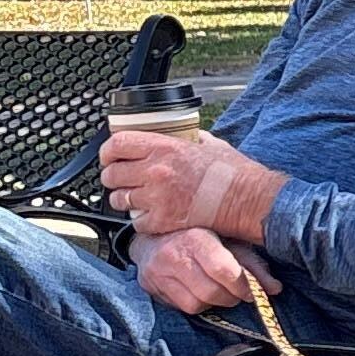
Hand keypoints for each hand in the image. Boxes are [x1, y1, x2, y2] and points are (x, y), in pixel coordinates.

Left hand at [101, 126, 276, 239]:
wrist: (247, 200)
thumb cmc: (233, 173)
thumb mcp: (209, 143)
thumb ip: (189, 138)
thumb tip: (183, 134)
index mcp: (164, 147)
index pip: (117, 144)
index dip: (107, 151)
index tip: (109, 156)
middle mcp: (155, 171)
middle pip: (112, 173)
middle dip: (112, 177)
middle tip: (121, 179)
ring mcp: (157, 197)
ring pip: (119, 199)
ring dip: (123, 199)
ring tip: (134, 199)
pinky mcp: (162, 221)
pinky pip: (135, 222)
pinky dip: (140, 220)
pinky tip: (151, 215)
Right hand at [135, 226, 274, 316]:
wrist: (153, 235)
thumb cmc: (199, 234)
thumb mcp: (228, 240)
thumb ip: (252, 264)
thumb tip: (275, 289)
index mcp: (196, 238)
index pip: (222, 270)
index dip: (242, 285)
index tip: (252, 290)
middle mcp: (173, 256)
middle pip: (210, 292)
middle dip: (231, 297)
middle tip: (238, 292)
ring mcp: (158, 274)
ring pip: (195, 304)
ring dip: (214, 302)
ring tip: (219, 290)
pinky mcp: (151, 288)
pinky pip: (182, 308)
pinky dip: (197, 304)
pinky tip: (201, 292)